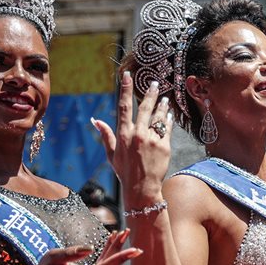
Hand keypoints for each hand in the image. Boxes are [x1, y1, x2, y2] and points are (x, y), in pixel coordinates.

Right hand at [27, 230, 141, 264]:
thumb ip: (69, 254)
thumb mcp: (53, 258)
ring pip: (108, 262)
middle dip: (121, 258)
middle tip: (137, 250)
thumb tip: (90, 249)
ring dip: (118, 248)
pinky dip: (110, 247)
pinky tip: (117, 235)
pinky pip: (104, 259)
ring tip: (127, 233)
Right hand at [92, 71, 172, 206]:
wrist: (142, 188)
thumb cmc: (125, 172)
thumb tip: (95, 120)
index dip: (126, 89)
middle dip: (150, 94)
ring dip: (162, 106)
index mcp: (123, 134)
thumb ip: (106, 135)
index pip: (124, 106)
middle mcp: (138, 134)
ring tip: (165, 99)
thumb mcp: (112, 154)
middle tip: (155, 83)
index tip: (127, 76)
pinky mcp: (164, 146)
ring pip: (159, 117)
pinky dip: (168, 121)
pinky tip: (170, 116)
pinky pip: (167, 129)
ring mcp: (152, 140)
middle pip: (145, 108)